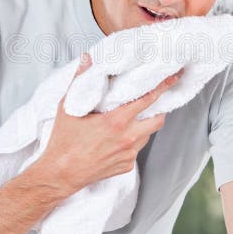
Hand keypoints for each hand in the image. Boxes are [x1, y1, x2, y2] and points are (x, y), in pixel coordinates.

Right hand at [36, 52, 183, 197]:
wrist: (60, 174)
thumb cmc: (63, 140)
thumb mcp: (68, 107)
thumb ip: (80, 80)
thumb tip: (87, 59)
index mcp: (116, 121)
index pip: (147, 100)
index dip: (162, 87)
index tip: (172, 78)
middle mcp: (127, 138)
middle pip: (158, 120)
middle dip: (160, 109)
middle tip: (157, 101)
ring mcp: (128, 154)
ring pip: (147, 135)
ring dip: (144, 125)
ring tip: (133, 118)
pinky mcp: (126, 166)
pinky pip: (136, 150)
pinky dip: (132, 141)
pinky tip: (119, 138)